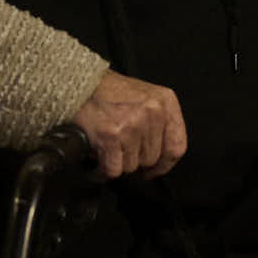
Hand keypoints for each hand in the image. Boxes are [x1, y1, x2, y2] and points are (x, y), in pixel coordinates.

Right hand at [71, 70, 186, 177]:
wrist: (80, 85)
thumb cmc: (110, 92)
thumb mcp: (146, 97)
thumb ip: (159, 121)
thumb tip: (161, 156)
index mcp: (165, 102)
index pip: (177, 145)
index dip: (165, 164)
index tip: (155, 170)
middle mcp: (153, 112)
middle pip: (152, 158)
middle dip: (134, 160)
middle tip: (121, 152)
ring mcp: (133, 125)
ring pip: (132, 166)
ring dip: (117, 163)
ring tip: (108, 150)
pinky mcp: (112, 136)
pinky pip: (113, 169)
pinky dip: (102, 172)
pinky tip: (97, 163)